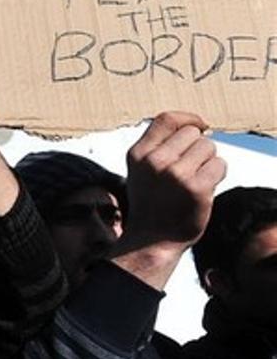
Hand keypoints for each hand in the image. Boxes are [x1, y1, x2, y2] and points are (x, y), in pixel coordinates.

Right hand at [118, 111, 225, 258]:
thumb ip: (158, 146)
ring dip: (208, 161)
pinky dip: (217, 175)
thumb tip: (195, 125)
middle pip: (192, 133)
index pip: (167, 119)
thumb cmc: (152, 204)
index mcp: (138, 154)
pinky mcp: (196, 188)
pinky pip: (220, 165)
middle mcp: (155, 161)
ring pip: (209, 147)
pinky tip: (204, 187)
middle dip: (198, 147)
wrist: (152, 240)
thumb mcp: (140, 171)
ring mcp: (175, 175)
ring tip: (195, 179)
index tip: (200, 125)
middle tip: (191, 168)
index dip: (188, 118)